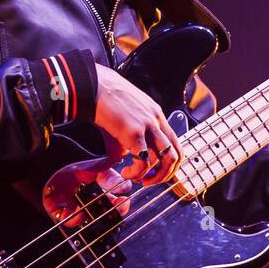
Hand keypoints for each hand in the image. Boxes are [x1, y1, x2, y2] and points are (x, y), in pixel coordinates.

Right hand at [93, 65, 183, 184]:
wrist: (92, 86)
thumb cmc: (104, 101)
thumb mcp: (125, 119)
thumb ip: (130, 138)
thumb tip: (125, 159)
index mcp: (156, 115)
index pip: (176, 144)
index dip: (170, 163)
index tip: (157, 172)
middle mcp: (156, 120)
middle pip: (176, 154)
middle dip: (166, 174)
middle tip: (150, 181)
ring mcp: (147, 125)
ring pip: (166, 159)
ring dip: (153, 176)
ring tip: (136, 178)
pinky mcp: (133, 132)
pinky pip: (144, 160)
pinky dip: (137, 172)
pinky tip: (126, 172)